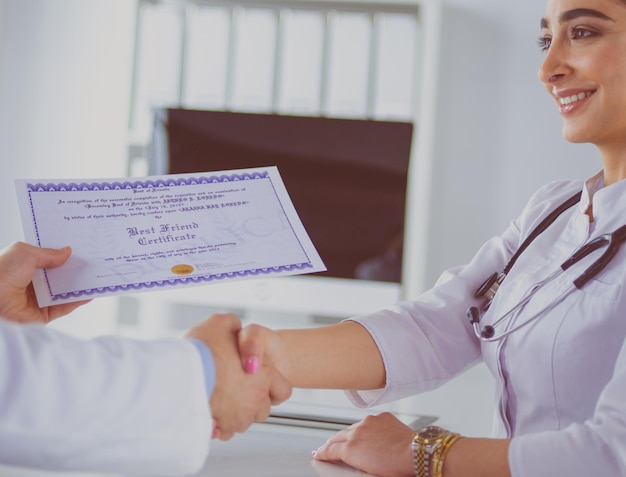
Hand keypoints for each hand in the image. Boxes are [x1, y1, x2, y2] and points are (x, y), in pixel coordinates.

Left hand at [0, 242, 90, 322]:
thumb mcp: (23, 253)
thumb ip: (47, 253)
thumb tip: (66, 252)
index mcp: (22, 266)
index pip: (48, 258)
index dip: (62, 253)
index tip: (80, 247)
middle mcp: (30, 282)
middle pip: (59, 274)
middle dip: (74, 268)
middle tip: (93, 261)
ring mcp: (37, 299)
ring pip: (64, 291)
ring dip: (79, 284)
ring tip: (96, 275)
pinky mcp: (42, 315)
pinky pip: (64, 307)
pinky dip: (78, 301)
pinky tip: (89, 293)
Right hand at [186, 314, 291, 439]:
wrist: (178, 374)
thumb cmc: (201, 351)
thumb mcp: (220, 322)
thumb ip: (233, 325)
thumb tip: (234, 326)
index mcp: (262, 375)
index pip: (283, 390)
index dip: (273, 386)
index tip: (262, 383)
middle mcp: (254, 399)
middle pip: (263, 409)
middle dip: (252, 402)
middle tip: (236, 390)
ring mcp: (238, 417)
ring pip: (243, 422)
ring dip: (234, 414)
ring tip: (219, 399)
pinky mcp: (220, 428)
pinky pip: (223, 431)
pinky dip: (218, 424)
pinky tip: (209, 410)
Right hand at [313, 412, 413, 476]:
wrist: (415, 453)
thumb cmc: (395, 468)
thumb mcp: (366, 470)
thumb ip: (352, 460)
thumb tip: (347, 456)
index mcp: (351, 448)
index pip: (330, 449)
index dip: (322, 452)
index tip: (318, 453)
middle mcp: (356, 431)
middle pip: (338, 436)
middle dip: (331, 443)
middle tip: (326, 448)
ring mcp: (369, 422)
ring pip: (353, 427)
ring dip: (350, 435)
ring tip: (350, 442)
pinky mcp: (381, 416)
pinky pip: (370, 422)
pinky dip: (367, 428)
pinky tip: (371, 435)